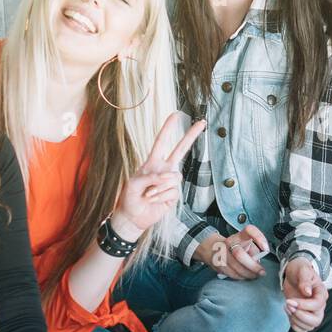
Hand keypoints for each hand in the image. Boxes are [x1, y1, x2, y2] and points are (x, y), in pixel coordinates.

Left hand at [112, 113, 205, 238]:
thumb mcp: (134, 183)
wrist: (133, 216)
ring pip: (174, 178)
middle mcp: (164, 169)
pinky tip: (153, 201)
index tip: (176, 115)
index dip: (168, 128)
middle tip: (202, 123)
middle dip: (191, 136)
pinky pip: (172, 192)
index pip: (162, 142)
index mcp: (152, 162)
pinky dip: (160, 197)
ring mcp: (170, 182)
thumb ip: (150, 176)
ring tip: (148, 194)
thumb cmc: (129, 197)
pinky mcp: (173, 195)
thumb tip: (168, 177)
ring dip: (159, 188)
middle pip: (180, 150)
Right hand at [196, 224, 269, 279]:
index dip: (259, 238)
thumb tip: (258, 261)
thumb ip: (254, 251)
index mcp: (239, 235)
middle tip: (261, 272)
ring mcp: (221, 253)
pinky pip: (230, 273)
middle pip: (239, 254)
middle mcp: (229, 242)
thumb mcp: (245, 244)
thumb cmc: (234, 247)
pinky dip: (240, 277)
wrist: (211, 248)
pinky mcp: (217, 263)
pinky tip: (245, 276)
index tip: (266, 248)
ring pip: (235, 266)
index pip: (249, 230)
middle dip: (252, 266)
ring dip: (247, 274)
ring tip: (254, 275)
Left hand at [281, 257, 326, 331]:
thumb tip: (307, 292)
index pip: (318, 305)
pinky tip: (289, 312)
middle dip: (300, 315)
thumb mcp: (302, 270)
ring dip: (296, 320)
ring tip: (287, 307)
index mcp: (321, 293)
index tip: (291, 300)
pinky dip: (294, 325)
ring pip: (310, 326)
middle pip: (316, 320)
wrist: (295, 274)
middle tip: (289, 305)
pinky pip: (303, 329)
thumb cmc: (300, 270)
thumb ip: (305, 280)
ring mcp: (313, 312)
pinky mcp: (305, 316)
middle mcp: (319, 305)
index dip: (304, 305)